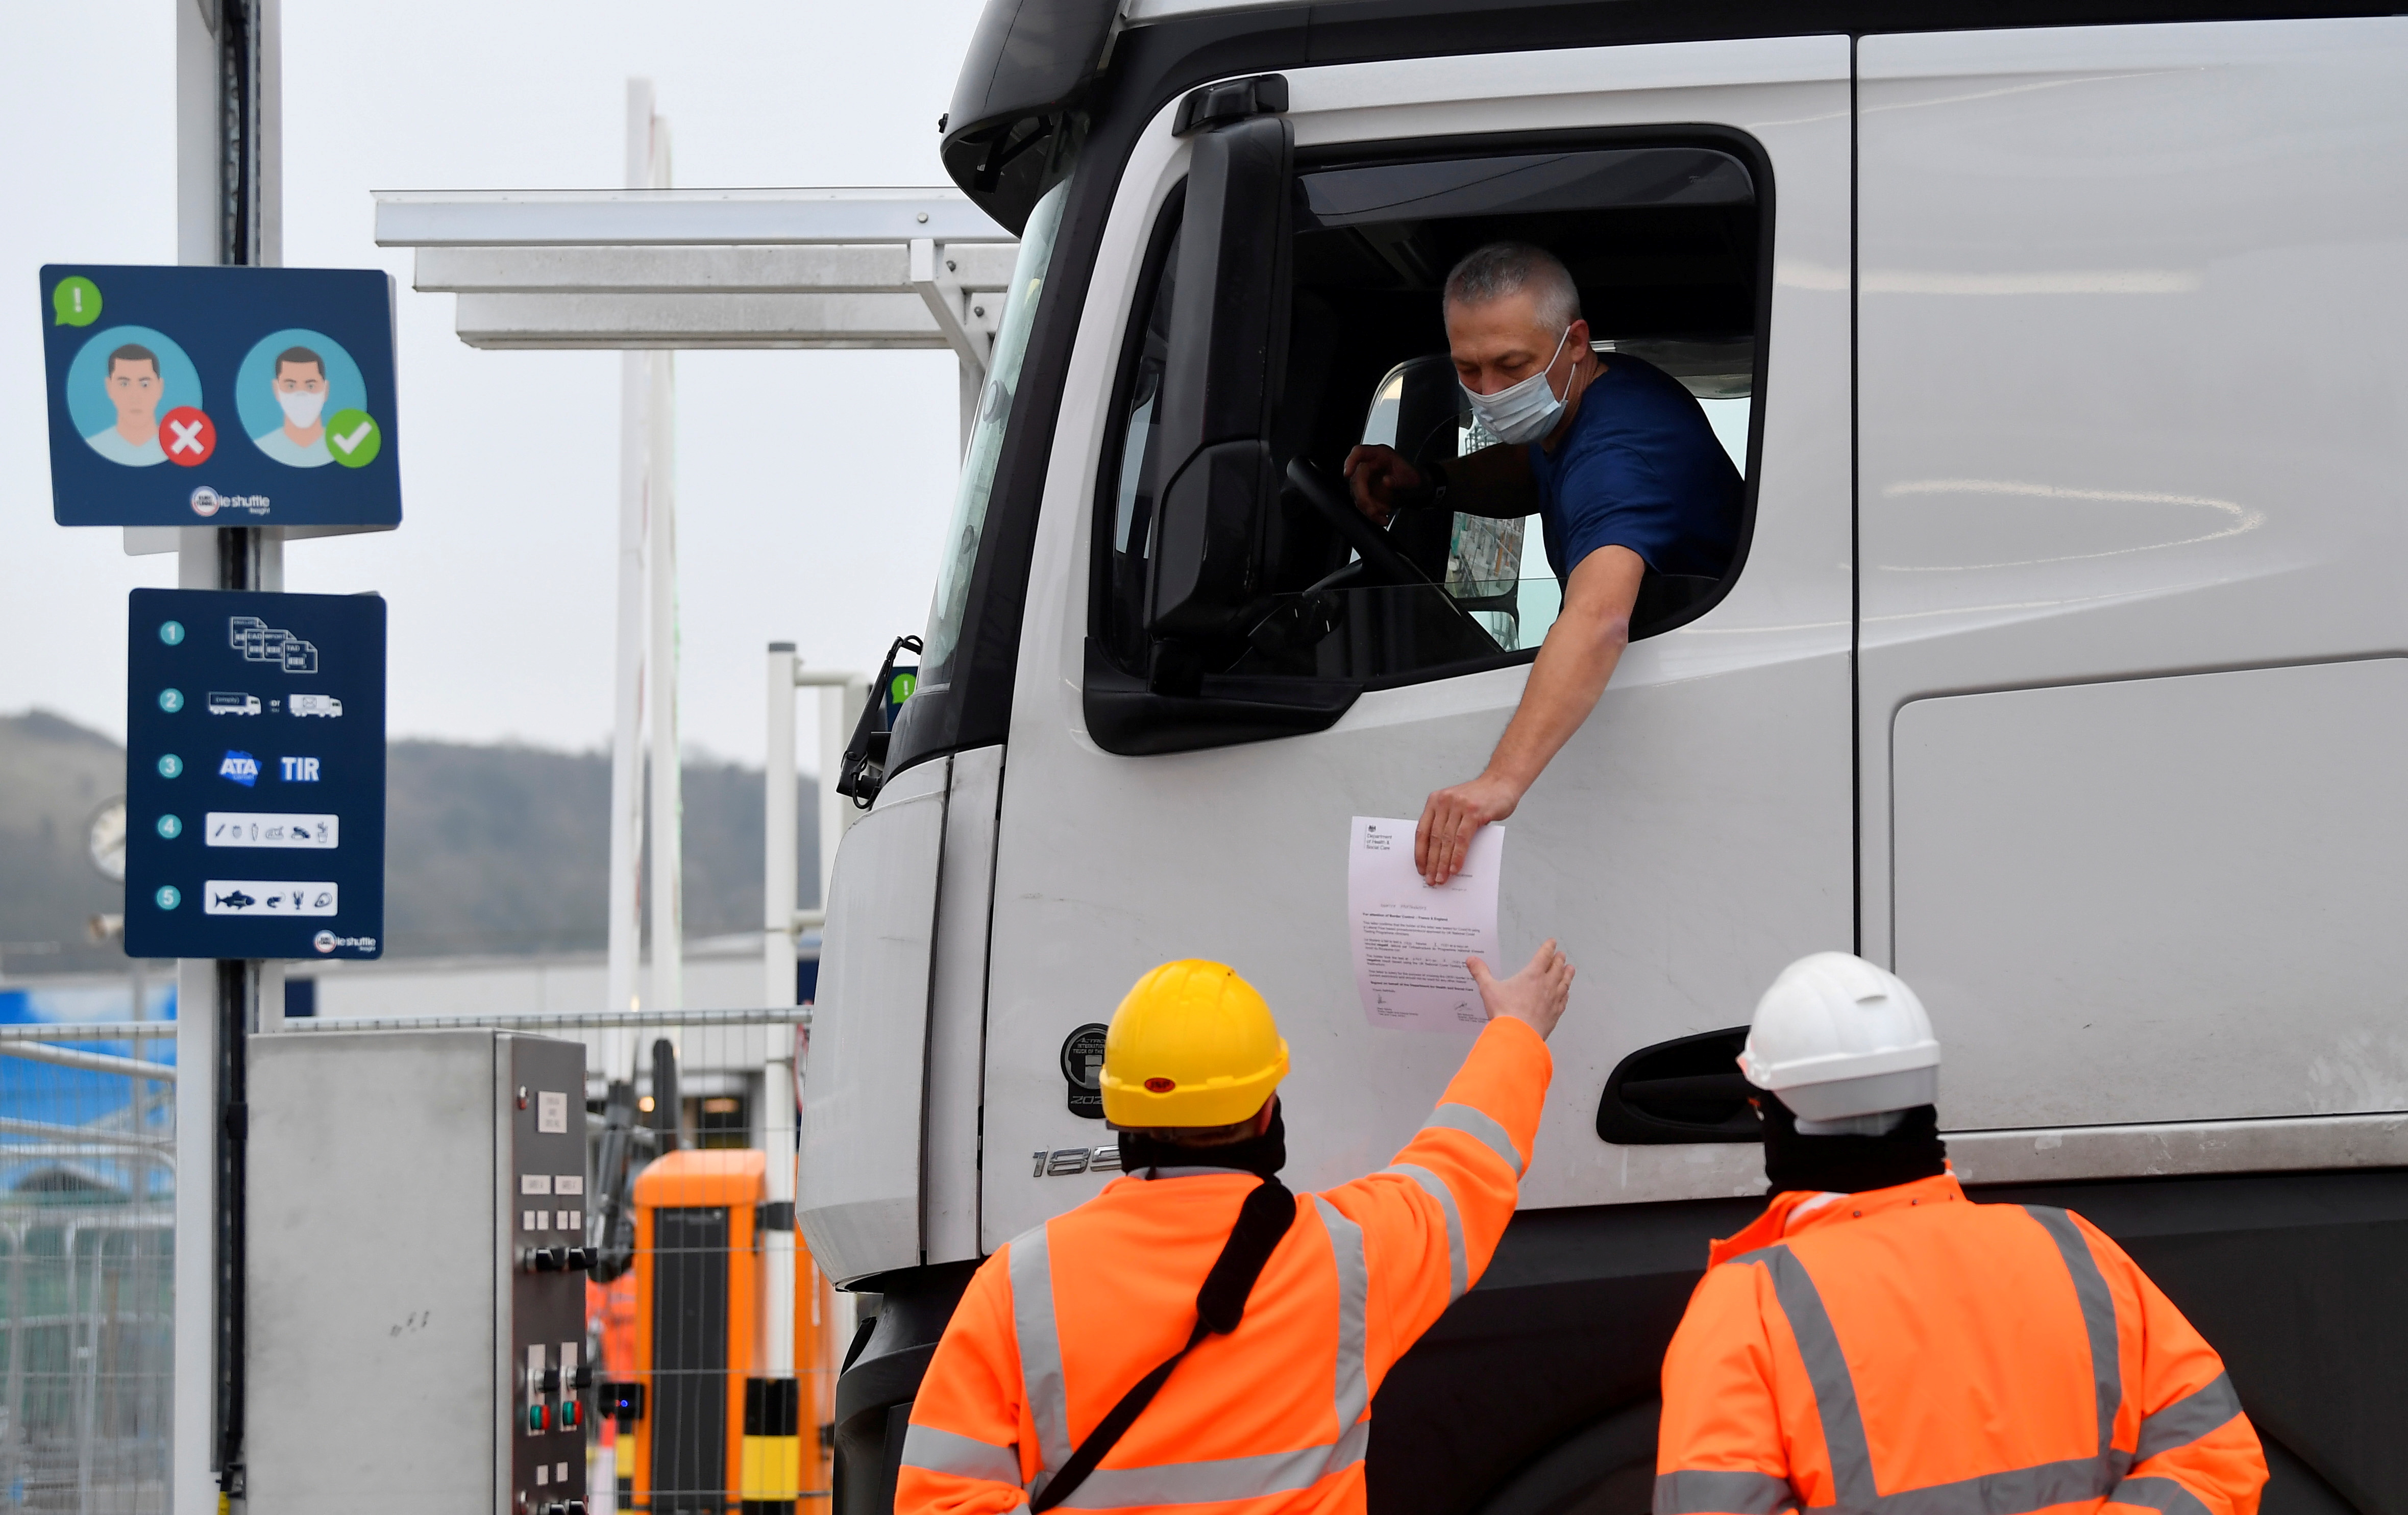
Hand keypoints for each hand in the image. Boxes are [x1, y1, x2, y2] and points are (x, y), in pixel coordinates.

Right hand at [1343, 444, 1420, 526]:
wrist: (1415, 491)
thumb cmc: (1412, 479)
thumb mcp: (1411, 478)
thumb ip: (1400, 480)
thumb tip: (1386, 482)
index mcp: (1380, 455)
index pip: (1359, 452)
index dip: (1350, 461)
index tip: (1347, 473)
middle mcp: (1370, 465)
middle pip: (1356, 478)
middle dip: (1363, 497)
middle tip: (1374, 510)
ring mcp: (1366, 479)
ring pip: (1356, 494)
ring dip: (1368, 508)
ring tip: (1383, 514)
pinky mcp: (1365, 493)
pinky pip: (1362, 504)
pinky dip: (1371, 513)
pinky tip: (1382, 516)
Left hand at [1415, 771, 1522, 885]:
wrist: (1502, 782)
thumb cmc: (1480, 798)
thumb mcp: (1457, 807)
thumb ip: (1448, 824)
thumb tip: (1441, 856)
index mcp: (1435, 801)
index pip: (1422, 831)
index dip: (1420, 853)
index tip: (1421, 869)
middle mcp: (1444, 801)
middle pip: (1434, 838)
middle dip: (1432, 862)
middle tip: (1431, 880)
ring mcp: (1459, 806)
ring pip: (1446, 840)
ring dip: (1443, 863)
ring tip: (1441, 878)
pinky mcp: (1473, 812)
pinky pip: (1462, 839)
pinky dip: (1457, 856)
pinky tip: (1455, 868)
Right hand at [1469, 939, 1575, 1040]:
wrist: (1518, 1035)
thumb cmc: (1505, 1012)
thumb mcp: (1488, 989)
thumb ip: (1480, 972)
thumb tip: (1471, 960)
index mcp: (1532, 975)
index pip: (1543, 956)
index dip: (1548, 948)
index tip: (1552, 942)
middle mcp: (1546, 985)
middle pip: (1556, 968)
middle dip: (1559, 960)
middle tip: (1561, 955)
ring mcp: (1553, 1000)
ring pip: (1564, 983)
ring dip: (1567, 974)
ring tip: (1570, 968)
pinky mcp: (1555, 1014)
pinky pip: (1564, 1001)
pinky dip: (1566, 994)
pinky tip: (1566, 994)